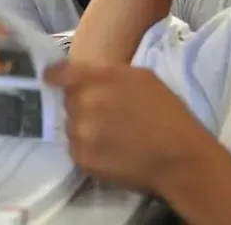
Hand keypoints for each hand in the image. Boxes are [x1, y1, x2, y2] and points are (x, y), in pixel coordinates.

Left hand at [44, 61, 214, 194]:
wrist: (179, 159)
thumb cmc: (167, 113)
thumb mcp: (142, 77)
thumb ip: (108, 73)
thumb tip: (85, 76)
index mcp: (99, 78)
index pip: (60, 73)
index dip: (54, 75)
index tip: (51, 79)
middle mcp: (84, 103)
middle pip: (67, 100)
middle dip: (80, 103)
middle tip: (102, 112)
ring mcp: (80, 133)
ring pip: (70, 124)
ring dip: (83, 126)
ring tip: (108, 133)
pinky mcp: (81, 159)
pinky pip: (75, 147)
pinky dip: (87, 147)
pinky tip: (108, 150)